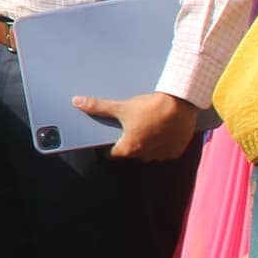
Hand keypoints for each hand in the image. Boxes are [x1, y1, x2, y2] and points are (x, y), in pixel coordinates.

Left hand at [72, 90, 199, 160]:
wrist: (180, 103)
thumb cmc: (149, 107)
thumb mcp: (122, 107)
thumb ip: (98, 107)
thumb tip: (77, 101)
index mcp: (130, 148)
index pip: (113, 154)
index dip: (109, 146)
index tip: (111, 137)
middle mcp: (146, 156)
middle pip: (132, 152)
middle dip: (130, 141)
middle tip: (132, 126)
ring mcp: (162, 155)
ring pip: (150, 152)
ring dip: (148, 143)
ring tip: (148, 125)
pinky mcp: (177, 150)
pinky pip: (166, 150)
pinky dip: (163, 142)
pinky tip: (162, 129)